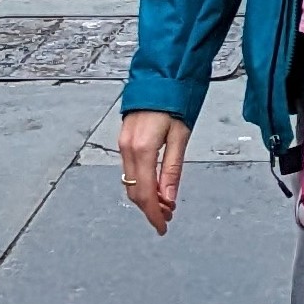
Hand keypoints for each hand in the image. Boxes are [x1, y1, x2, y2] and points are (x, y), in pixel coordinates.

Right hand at [119, 109, 188, 232]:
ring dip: (145, 196)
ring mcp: (122, 143)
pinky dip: (141, 182)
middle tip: (167, 217)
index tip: (162, 227)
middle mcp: (127, 149)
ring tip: (165, 203)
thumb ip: (173, 169)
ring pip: (130, 181)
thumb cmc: (174, 101)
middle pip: (134, 191)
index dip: (153, 214)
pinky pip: (129, 169)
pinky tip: (154, 184)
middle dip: (150, 208)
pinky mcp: (123, 138)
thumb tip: (170, 197)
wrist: (160, 75)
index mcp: (142, 149)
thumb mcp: (180, 135)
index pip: (145, 193)